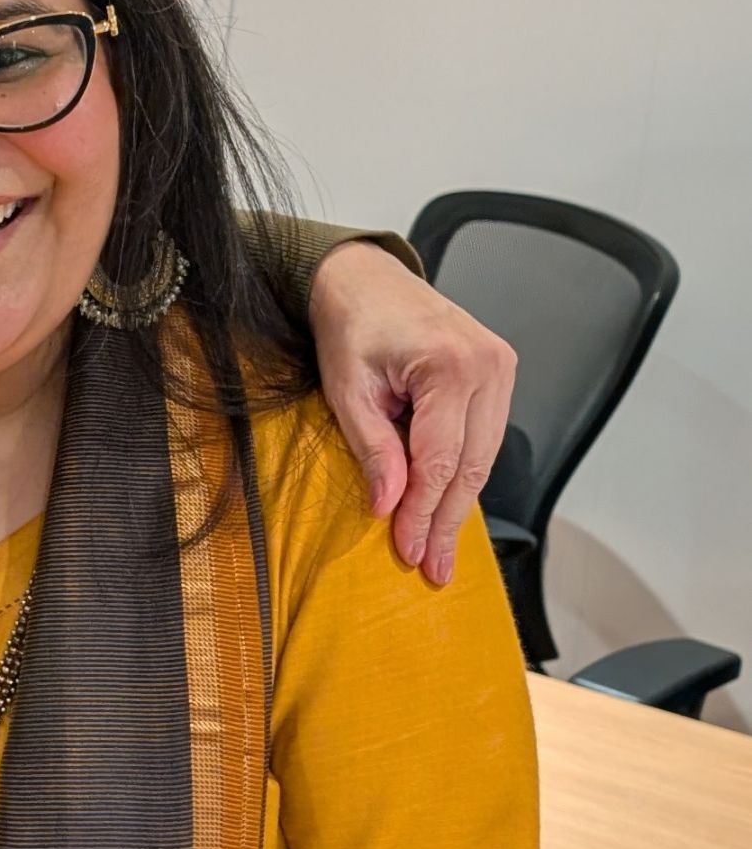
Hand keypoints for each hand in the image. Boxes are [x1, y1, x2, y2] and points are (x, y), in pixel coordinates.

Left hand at [309, 240, 516, 584]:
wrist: (366, 280)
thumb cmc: (351, 326)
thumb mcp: (347, 389)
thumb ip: (372, 447)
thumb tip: (389, 505)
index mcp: (450, 365)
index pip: (439, 460)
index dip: (422, 512)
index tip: (407, 550)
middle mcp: (488, 366)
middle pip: (471, 465)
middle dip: (446, 522)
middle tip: (433, 568)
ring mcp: (501, 368)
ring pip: (485, 457)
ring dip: (459, 506)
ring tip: (440, 550)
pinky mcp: (499, 375)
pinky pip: (484, 438)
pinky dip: (463, 475)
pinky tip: (446, 507)